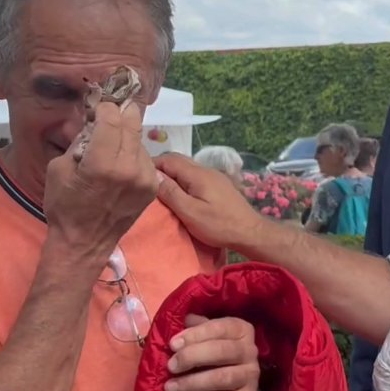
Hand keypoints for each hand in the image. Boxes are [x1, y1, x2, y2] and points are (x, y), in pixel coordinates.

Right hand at [44, 102, 157, 263]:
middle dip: (121, 114)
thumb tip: (92, 121)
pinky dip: (133, 153)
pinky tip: (120, 160)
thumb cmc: (65, 206)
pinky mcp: (152, 187)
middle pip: (132, 125)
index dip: (105, 108)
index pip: (112, 119)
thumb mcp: (59, 168)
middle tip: (112, 109)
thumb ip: (79, 141)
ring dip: (127, 135)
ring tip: (112, 141)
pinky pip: (144, 158)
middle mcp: (130, 169)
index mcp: (103, 164)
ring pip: (139, 141)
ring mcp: (145, 178)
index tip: (99, 105)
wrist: (85, 242)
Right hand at [154, 153, 277, 253]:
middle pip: (178, 161)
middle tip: (146, 184)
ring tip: (159, 190)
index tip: (139, 176)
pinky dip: (183, 181)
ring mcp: (214, 177)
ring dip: (172, 175)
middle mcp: (206, 170)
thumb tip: (153, 175)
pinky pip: (195, 177)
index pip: (168, 158)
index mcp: (198, 173)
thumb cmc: (219, 225)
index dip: (151, 164)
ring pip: (187, 168)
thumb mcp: (190, 212)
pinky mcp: (219, 186)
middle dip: (160, 168)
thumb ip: (171, 193)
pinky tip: (178, 194)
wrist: (250, 232)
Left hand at [165, 314, 259, 390]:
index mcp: (241, 329)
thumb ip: (195, 326)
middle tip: (170, 367)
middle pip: (222, 351)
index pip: (219, 328)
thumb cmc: (214, 352)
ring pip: (223, 378)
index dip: (195, 335)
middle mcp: (250, 350)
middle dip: (192, 358)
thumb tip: (182, 319)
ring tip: (170, 388)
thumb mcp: (207, 334)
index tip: (172, 344)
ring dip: (193, 383)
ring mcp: (251, 375)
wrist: (233, 382)